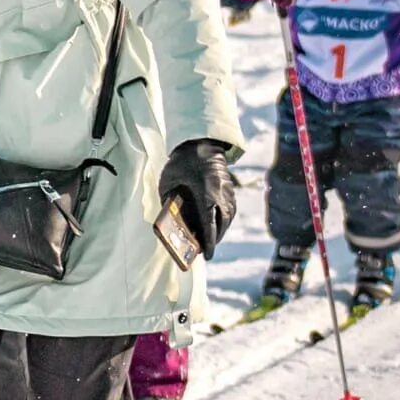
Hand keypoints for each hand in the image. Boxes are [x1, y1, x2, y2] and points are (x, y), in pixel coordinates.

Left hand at [156, 138, 236, 256]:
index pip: (209, 224)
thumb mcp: (168, 183)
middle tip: (206, 250)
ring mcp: (228, 191)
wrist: (200, 144)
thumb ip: (169, 203)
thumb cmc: (180, 164)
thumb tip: (171, 223)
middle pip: (221, 224)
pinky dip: (224, 219)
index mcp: (205, 194)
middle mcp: (220, 194)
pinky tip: (217, 225)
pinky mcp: (230, 188)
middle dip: (214, 239)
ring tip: (211, 240)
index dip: (208, 242)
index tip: (207, 255)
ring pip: (228, 217)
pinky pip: (230, 209)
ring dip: (221, 230)